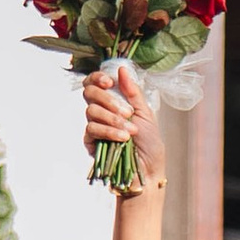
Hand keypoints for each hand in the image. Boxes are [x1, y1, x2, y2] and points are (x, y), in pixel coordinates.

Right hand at [84, 65, 164, 193]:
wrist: (148, 170)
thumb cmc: (150, 143)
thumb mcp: (145, 113)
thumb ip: (133, 92)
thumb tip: (122, 69)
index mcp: (114, 101)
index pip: (95, 83)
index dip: (98, 78)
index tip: (109, 82)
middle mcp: (101, 111)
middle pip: (90, 93)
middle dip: (109, 100)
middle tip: (128, 113)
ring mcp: (95, 126)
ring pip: (91, 111)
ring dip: (113, 119)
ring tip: (131, 131)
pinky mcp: (90, 143)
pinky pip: (91, 130)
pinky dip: (108, 131)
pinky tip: (122, 138)